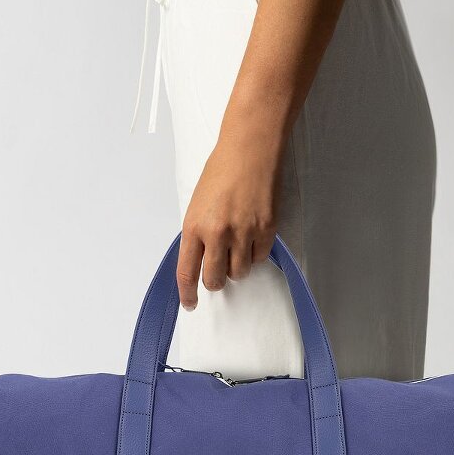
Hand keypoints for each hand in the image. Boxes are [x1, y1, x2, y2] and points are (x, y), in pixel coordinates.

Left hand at [177, 131, 282, 309]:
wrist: (250, 150)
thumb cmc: (222, 171)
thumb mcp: (197, 204)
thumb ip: (198, 234)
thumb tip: (201, 261)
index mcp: (194, 226)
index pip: (187, 272)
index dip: (187, 294)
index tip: (190, 304)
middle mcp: (217, 233)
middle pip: (215, 280)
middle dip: (215, 281)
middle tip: (218, 272)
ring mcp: (243, 233)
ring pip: (239, 272)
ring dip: (237, 266)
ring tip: (237, 246)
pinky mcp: (266, 230)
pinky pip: (259, 258)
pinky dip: (255, 253)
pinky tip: (252, 235)